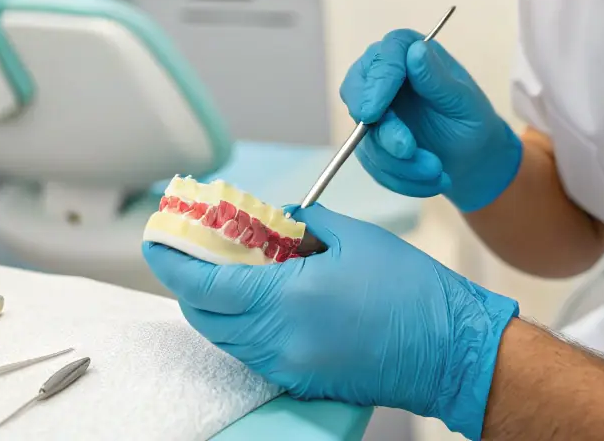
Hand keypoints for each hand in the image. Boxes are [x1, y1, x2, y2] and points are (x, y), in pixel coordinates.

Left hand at [143, 204, 517, 439]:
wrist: (448, 348)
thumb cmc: (408, 289)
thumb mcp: (354, 236)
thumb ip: (305, 224)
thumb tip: (279, 221)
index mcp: (288, 300)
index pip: (207, 285)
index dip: (174, 262)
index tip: (155, 240)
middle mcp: (279, 342)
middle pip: (207, 316)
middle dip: (189, 281)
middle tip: (191, 247)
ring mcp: (289, 367)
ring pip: (227, 336)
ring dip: (216, 302)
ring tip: (226, 265)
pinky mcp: (303, 381)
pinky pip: (253, 351)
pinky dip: (242, 322)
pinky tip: (259, 293)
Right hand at [341, 31, 522, 211]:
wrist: (472, 160)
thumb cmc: (472, 122)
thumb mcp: (464, 102)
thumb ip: (438, 79)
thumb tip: (415, 50)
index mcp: (409, 53)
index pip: (383, 56)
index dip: (376, 81)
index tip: (374, 112)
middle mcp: (385, 76)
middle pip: (356, 88)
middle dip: (379, 126)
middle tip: (405, 150)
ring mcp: (374, 109)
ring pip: (364, 134)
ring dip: (398, 162)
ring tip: (437, 171)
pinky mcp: (370, 140)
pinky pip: (372, 161)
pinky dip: (399, 177)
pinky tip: (430, 180)